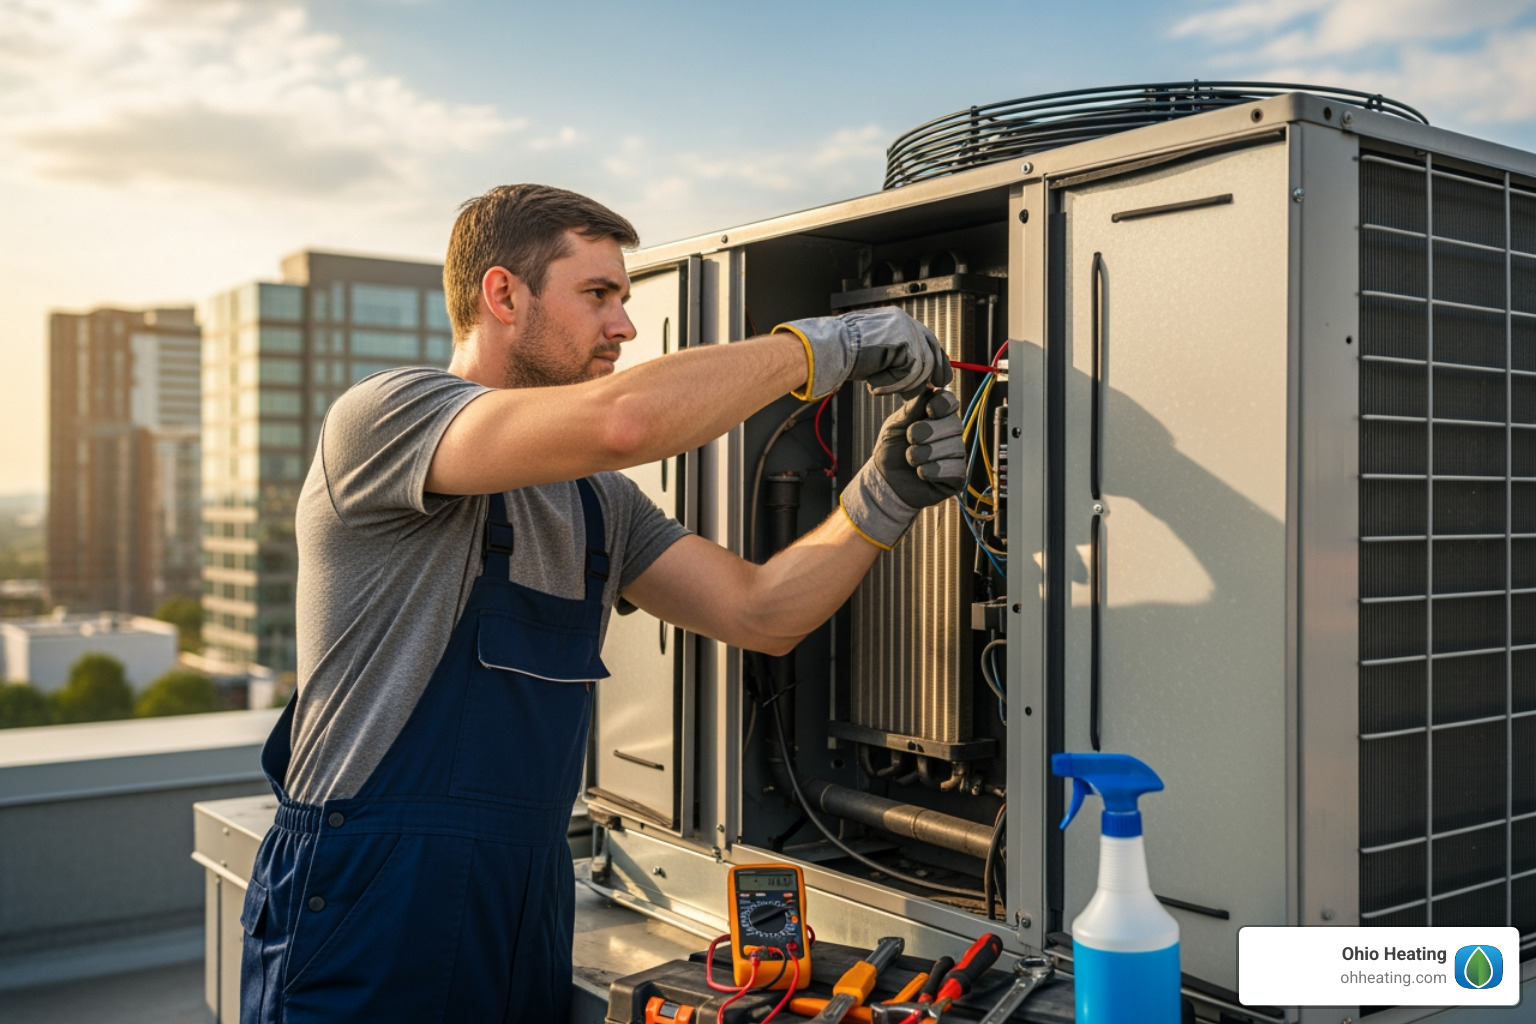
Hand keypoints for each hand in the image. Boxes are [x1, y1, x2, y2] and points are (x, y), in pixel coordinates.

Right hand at [774, 307, 951, 400]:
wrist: (828, 349)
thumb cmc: (842, 353)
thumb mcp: (875, 353)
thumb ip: (896, 359)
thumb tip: (919, 378)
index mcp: (897, 320)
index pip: (926, 340)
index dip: (934, 361)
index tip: (939, 378)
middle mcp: (904, 321)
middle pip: (932, 350)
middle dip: (933, 374)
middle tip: (933, 389)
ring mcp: (905, 329)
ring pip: (921, 366)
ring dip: (900, 384)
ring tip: (879, 387)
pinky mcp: (903, 341)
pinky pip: (911, 371)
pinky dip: (893, 384)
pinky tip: (875, 385)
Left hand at [840, 389, 965, 548]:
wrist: (884, 481)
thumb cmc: (891, 451)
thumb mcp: (895, 425)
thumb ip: (911, 409)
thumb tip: (928, 389)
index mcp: (937, 417)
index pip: (951, 402)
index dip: (942, 404)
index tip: (928, 410)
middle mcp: (950, 434)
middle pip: (954, 424)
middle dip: (927, 432)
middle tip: (910, 439)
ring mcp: (955, 455)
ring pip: (954, 448)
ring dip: (925, 453)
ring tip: (910, 458)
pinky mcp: (957, 477)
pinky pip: (954, 469)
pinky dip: (932, 471)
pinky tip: (920, 472)